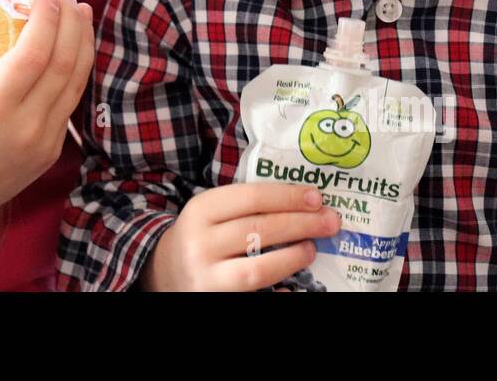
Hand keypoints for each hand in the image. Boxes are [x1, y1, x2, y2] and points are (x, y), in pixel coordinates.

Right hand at [0, 0, 94, 238]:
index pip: (35, 55)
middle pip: (64, 63)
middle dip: (71, 22)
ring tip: (81, 12)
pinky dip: (76, 69)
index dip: (48, 19)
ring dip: (82, 42)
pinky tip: (73, 48)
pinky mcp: (52, 151)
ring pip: (76, 82)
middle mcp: (25, 127)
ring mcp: (44, 142)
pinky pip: (70, 102)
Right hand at [140, 183, 339, 290]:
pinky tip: (293, 287)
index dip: (288, 196)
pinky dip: (277, 292)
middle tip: (331, 221)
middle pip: (259, 229)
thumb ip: (246, 205)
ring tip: (312, 249)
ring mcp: (206, 277)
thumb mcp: (212, 212)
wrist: (165, 271)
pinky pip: (253, 296)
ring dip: (293, 256)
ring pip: (258, 268)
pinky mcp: (213, 299)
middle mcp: (200, 243)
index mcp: (201, 210)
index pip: (251, 197)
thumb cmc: (201, 235)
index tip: (317, 196)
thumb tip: (305, 202)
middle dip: (301, 223)